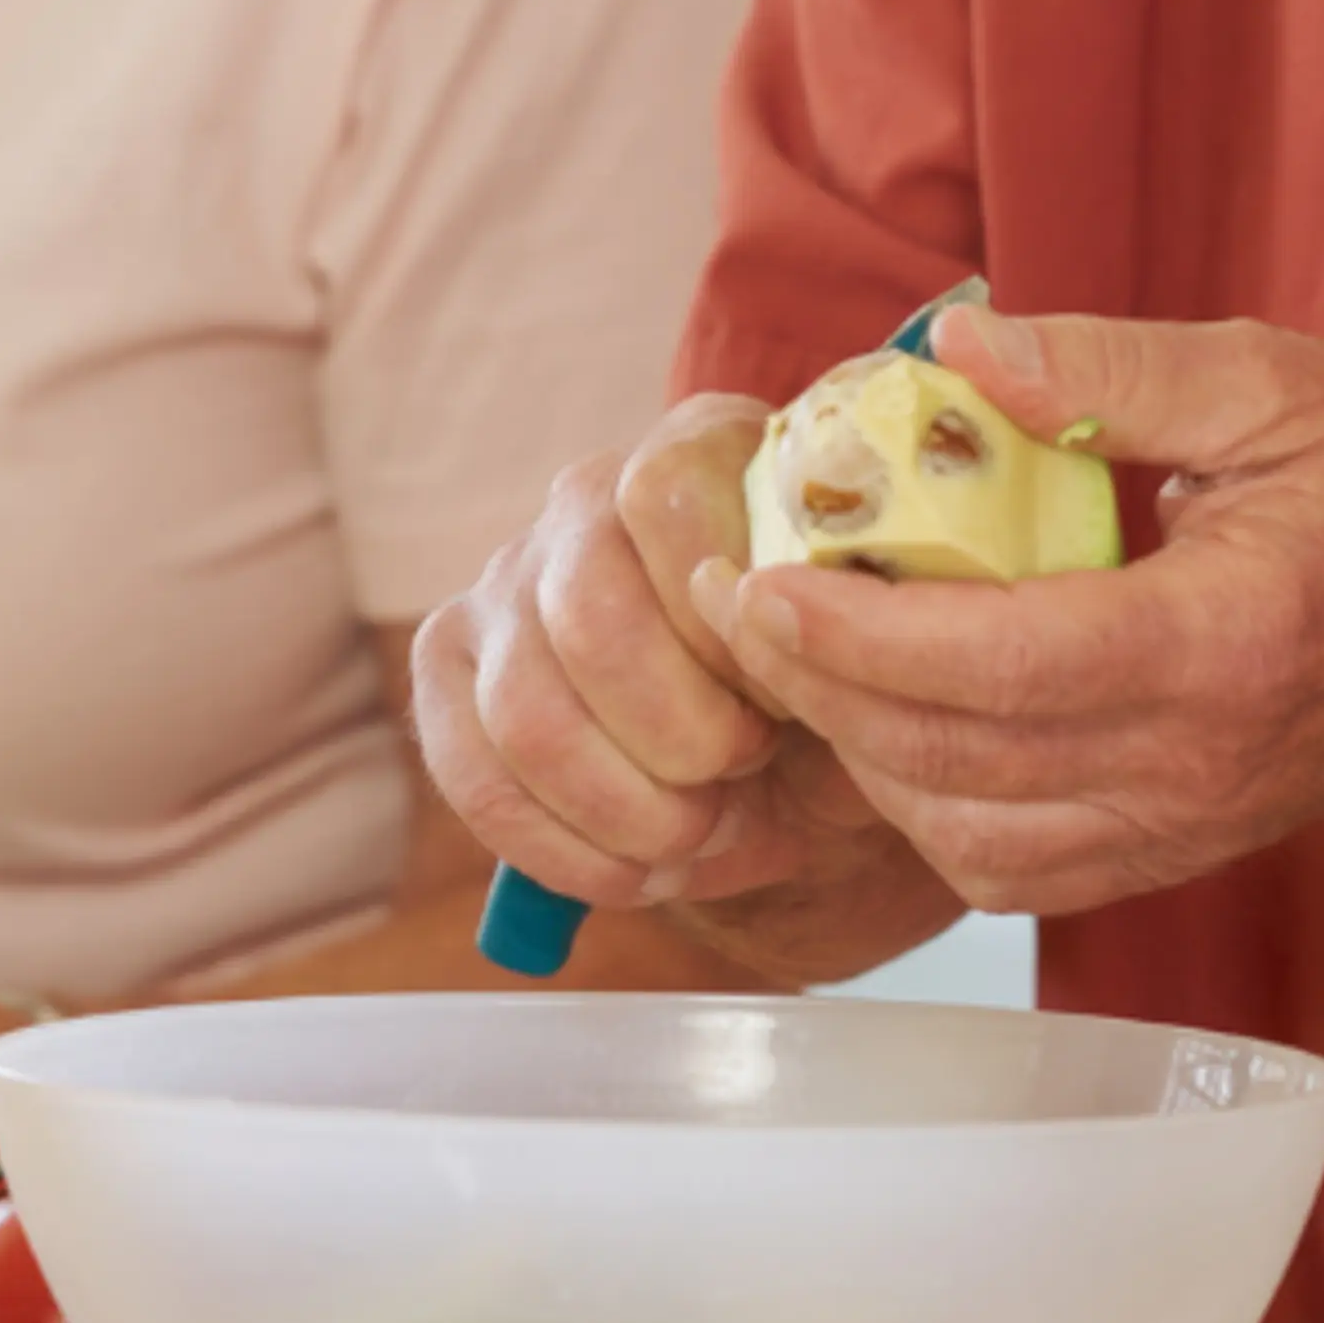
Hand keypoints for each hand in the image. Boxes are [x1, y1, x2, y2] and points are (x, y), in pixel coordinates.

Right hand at [413, 398, 959, 984]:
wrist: (792, 757)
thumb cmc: (837, 685)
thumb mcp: (873, 651)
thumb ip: (846, 633)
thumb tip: (798, 646)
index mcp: (700, 451)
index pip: (667, 496)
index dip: (722, 619)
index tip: (784, 701)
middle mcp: (586, 495)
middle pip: (590, 615)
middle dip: (677, 735)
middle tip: (742, 777)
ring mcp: (507, 579)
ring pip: (527, 711)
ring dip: (623, 807)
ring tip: (696, 833)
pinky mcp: (450, 666)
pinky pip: (472, 775)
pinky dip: (559, 850)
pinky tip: (631, 871)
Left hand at [693, 307, 1323, 916]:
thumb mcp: (1276, 379)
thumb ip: (1111, 366)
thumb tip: (959, 346)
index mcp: (1222, 644)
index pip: (998, 670)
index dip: (858, 635)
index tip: (763, 577)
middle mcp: (1198, 764)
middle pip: (957, 767)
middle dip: (824, 692)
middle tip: (750, 601)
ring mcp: (1194, 824)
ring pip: (974, 844)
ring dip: (870, 760)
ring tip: (811, 655)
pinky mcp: (1188, 847)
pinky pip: (1025, 868)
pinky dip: (936, 807)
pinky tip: (898, 719)